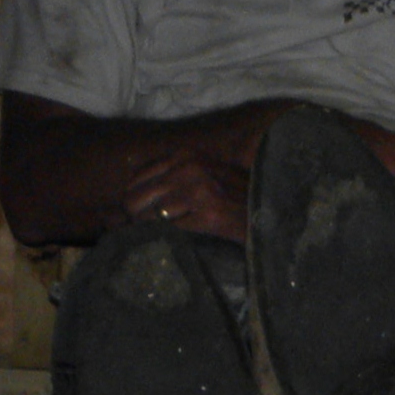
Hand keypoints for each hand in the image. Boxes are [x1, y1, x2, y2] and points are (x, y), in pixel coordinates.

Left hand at [119, 148, 248, 240]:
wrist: (269, 210)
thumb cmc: (233, 198)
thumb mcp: (199, 176)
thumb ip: (168, 181)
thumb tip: (125, 200)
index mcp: (183, 155)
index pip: (136, 179)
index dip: (135, 201)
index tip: (142, 216)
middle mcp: (187, 166)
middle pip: (134, 198)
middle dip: (137, 218)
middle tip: (148, 231)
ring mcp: (197, 188)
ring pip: (149, 216)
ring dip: (153, 230)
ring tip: (166, 236)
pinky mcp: (209, 212)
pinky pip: (171, 230)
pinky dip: (172, 238)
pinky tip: (184, 239)